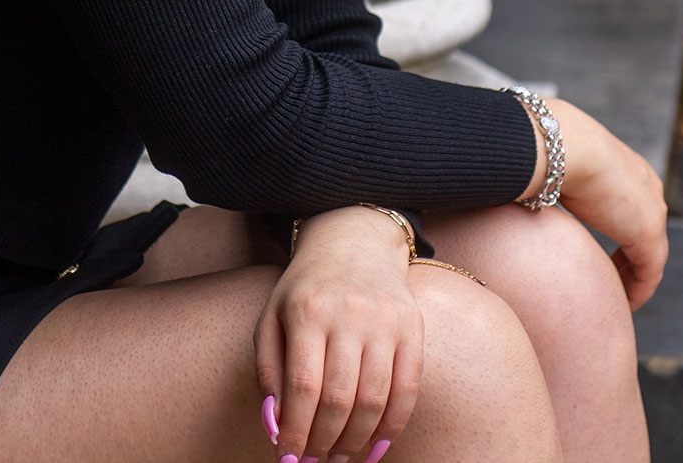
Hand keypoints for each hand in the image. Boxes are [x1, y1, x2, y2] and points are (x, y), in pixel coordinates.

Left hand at [254, 206, 420, 462]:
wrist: (355, 242)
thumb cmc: (306, 289)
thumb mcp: (273, 317)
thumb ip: (269, 371)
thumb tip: (275, 425)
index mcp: (308, 311)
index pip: (303, 387)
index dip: (296, 431)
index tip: (289, 458)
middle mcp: (349, 314)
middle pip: (339, 398)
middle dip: (324, 441)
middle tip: (315, 461)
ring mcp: (386, 321)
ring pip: (374, 399)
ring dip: (356, 440)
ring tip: (340, 457)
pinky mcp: (413, 329)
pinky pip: (408, 389)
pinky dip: (393, 426)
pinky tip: (376, 446)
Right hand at [533, 98, 668, 308]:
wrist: (564, 146)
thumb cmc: (547, 148)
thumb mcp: (553, 163)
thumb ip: (549, 176)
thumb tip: (516, 181)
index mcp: (626, 168)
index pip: (631, 205)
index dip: (620, 228)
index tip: (604, 249)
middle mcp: (647, 188)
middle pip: (646, 231)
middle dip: (630, 255)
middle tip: (613, 277)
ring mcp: (652, 212)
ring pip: (651, 255)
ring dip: (634, 277)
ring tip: (618, 296)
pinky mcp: (648, 235)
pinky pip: (650, 273)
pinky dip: (640, 290)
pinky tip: (627, 303)